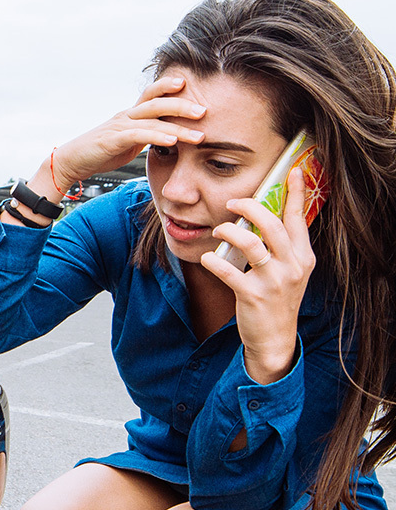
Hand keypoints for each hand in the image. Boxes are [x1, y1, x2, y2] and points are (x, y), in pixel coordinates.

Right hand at [50, 76, 206, 188]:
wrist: (71, 162)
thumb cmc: (99, 153)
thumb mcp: (127, 142)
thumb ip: (146, 136)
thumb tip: (167, 137)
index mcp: (131, 114)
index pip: (154, 95)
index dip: (171, 88)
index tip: (194, 88)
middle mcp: (126, 115)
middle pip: (158, 101)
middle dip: (183, 105)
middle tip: (205, 111)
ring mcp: (119, 126)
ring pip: (153, 119)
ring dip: (178, 126)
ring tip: (198, 134)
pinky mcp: (113, 140)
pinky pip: (139, 135)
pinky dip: (158, 137)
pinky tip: (173, 141)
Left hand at [200, 167, 314, 382]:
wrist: (274, 339)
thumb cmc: (277, 301)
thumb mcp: (290, 272)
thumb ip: (283, 248)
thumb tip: (265, 219)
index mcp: (303, 257)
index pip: (299, 218)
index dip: (295, 193)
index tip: (292, 171)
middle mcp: (292, 266)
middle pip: (273, 226)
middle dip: (251, 208)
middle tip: (232, 203)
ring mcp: (274, 282)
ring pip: (251, 245)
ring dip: (230, 232)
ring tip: (218, 230)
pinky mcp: (253, 296)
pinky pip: (230, 272)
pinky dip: (215, 262)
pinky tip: (207, 257)